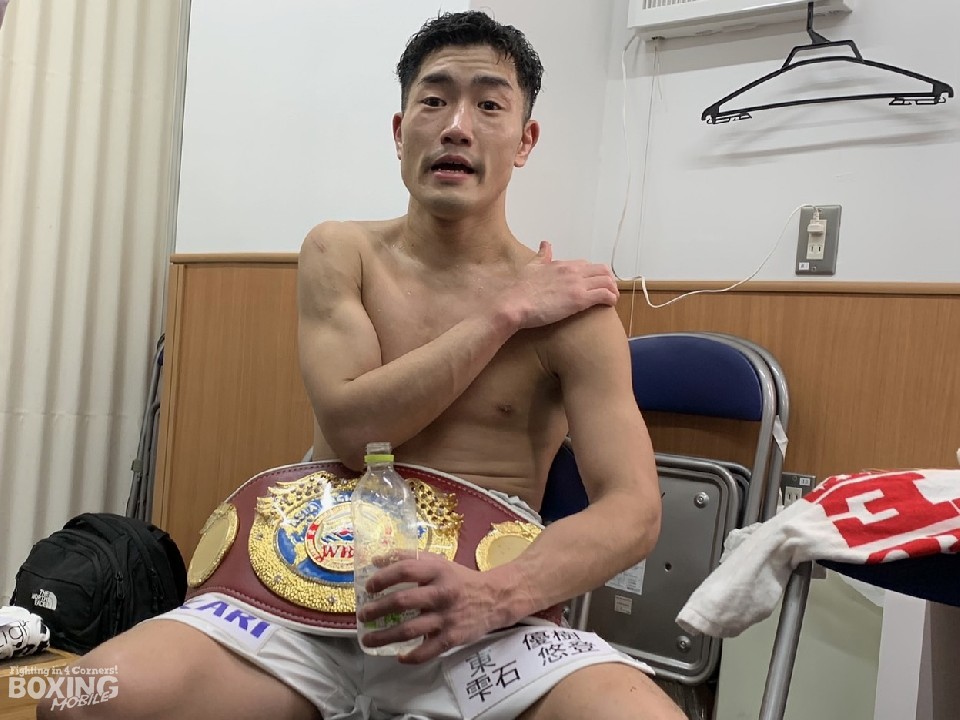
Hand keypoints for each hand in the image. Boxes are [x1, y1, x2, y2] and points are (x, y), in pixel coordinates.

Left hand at [357, 553, 521, 663]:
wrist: (494, 598)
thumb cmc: (459, 579)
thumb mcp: (438, 562)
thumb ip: (409, 558)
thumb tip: (376, 559)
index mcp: (437, 571)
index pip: (405, 570)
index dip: (383, 577)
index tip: (369, 586)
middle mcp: (441, 593)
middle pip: (403, 601)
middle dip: (377, 609)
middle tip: (363, 615)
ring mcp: (447, 617)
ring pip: (410, 629)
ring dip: (385, 636)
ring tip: (368, 639)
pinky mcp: (453, 637)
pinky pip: (428, 651)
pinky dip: (411, 656)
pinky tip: (399, 656)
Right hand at [504, 241, 618, 329]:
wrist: (514, 302)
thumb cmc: (520, 289)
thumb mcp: (531, 266)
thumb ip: (541, 256)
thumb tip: (545, 244)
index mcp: (562, 264)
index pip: (586, 265)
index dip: (593, 274)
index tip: (594, 284)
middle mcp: (572, 271)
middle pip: (601, 270)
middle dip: (608, 280)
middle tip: (608, 292)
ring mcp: (577, 284)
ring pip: (607, 281)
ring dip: (613, 289)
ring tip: (612, 299)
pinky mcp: (580, 299)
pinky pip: (604, 294)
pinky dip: (611, 298)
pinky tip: (610, 305)